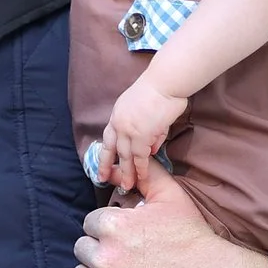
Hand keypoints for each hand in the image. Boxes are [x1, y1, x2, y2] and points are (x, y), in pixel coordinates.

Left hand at [73, 164, 267, 267]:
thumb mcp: (172, 197)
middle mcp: (105, 259)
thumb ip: (144, 174)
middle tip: (126, 259)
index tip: (127, 238)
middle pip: (82, 250)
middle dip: (100, 251)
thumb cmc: (194, 240)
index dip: (109, 230)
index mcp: (113, 227)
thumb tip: (121, 162)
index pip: (91, 224)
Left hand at [92, 73, 182, 195]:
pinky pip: (140, 157)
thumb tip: (152, 149)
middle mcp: (119, 123)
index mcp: (117, 114)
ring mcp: (129, 130)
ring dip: (127, 172)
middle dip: (108, 166)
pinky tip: (142, 178)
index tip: (102, 161)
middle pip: (112, 149)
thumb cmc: (161, 90)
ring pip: (125, 157)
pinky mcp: (141, 136)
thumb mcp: (144, 108)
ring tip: (128, 186)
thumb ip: (147, 130)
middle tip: (103, 179)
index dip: (105, 151)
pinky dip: (141, 169)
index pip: (108, 136)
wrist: (165, 82)